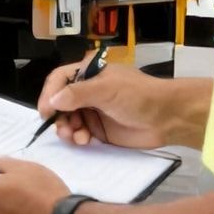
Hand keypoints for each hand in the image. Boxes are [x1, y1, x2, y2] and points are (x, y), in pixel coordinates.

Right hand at [38, 62, 175, 148]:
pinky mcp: (100, 129)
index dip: (49, 94)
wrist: (167, 118)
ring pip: (68, 120)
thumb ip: (77, 94)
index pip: (59, 80)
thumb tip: (53, 100)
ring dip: (67, 129)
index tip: (46, 112)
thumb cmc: (138, 96)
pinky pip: (80, 134)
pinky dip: (78, 138)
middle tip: (63, 130)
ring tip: (75, 137)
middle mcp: (88, 91)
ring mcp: (94, 110)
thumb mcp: (106, 89)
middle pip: (60, 102)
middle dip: (59, 116)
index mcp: (89, 73)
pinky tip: (84, 141)